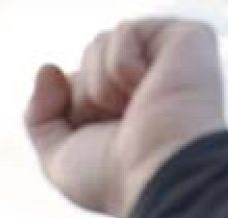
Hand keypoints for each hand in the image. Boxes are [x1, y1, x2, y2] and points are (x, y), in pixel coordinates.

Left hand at [26, 19, 223, 217]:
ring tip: (136, 110)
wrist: (159, 173)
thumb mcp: (59, 158)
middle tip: (120, 126)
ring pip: (100, 43)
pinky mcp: (187, 37)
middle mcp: (149, 83)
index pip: (72, 85)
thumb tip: (48, 69)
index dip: (72, 112)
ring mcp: (169, 59)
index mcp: (124, 109)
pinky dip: (122, 67)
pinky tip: (151, 89)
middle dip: (86, 97)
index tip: (101, 143)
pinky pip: (123, 32)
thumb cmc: (115, 177)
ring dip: (102, 86)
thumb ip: (39, 117)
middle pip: (85, 61)